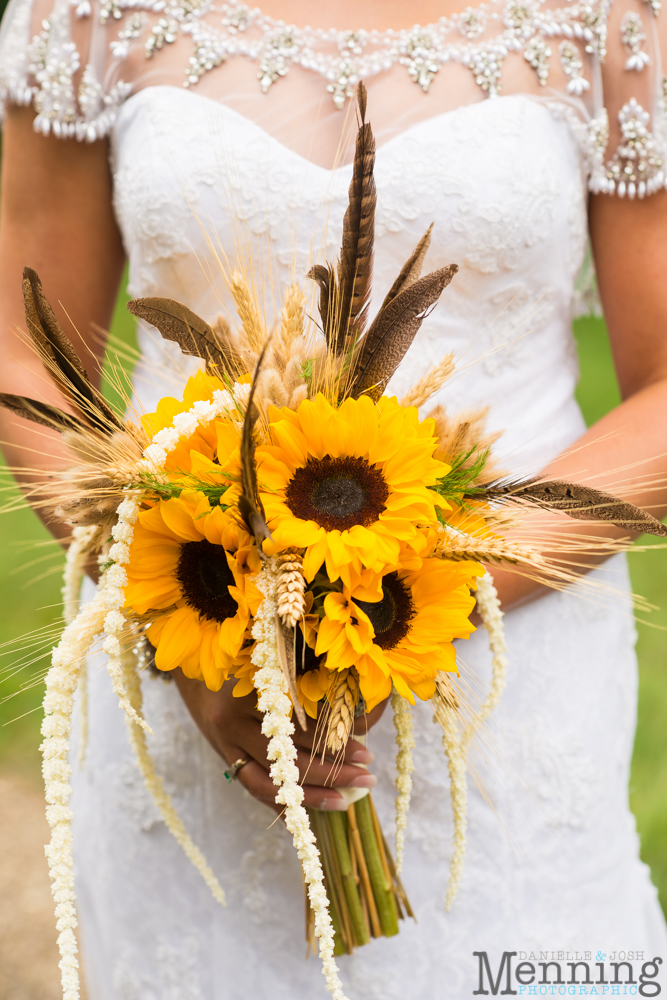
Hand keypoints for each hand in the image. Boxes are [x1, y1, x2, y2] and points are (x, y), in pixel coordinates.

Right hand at [173, 669, 387, 813]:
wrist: (193, 672)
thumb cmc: (241, 660)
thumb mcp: (271, 660)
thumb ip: (304, 679)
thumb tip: (354, 705)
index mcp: (250, 688)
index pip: (301, 720)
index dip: (335, 734)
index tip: (367, 741)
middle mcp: (234, 720)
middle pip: (290, 756)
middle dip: (333, 768)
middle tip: (367, 773)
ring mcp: (226, 744)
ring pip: (273, 781)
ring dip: (313, 795)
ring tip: (347, 799)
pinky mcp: (225, 760)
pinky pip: (255, 789)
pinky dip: (283, 805)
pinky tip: (310, 816)